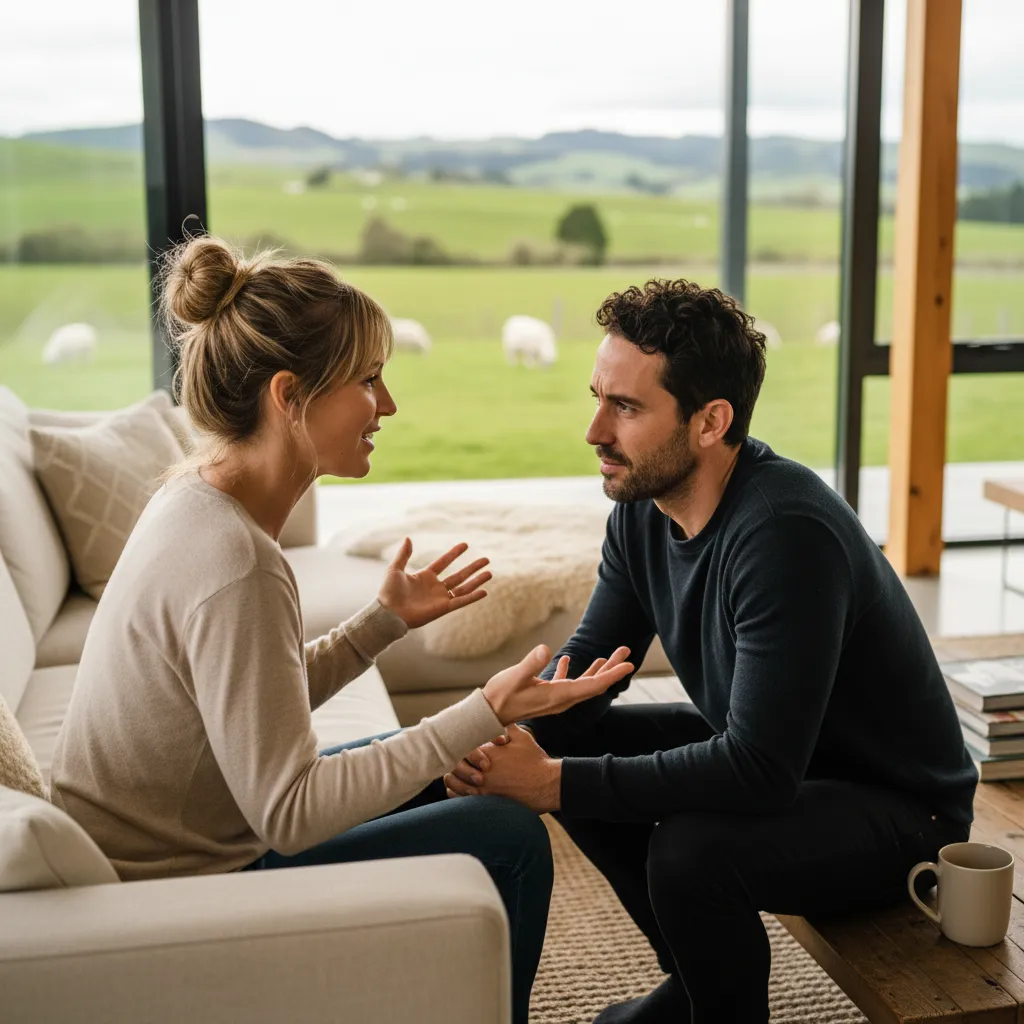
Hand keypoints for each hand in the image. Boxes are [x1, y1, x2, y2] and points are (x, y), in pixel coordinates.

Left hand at [377, 538, 490, 628]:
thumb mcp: (395, 569)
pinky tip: (484, 591)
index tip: (466, 545)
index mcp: (425, 576)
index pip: (444, 562)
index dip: (454, 554)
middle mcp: (435, 587)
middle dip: (472, 567)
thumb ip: (403, 554)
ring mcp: (440, 598)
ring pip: (463, 587)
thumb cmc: (388, 592)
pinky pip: (461, 601)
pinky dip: (472, 597)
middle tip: (486, 559)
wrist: (388, 613)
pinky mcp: (443, 608)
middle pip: (458, 575)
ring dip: (476, 580)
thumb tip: (408, 538)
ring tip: (490, 573)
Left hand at [445, 725, 560, 812]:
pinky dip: (457, 792)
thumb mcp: (522, 737)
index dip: (462, 746)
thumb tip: (500, 717)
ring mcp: (482, 788)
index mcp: (486, 753)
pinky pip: (461, 798)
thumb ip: (506, 727)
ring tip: (457, 775)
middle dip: (456, 761)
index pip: (461, 747)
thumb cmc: (535, 761)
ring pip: (453, 782)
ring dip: (454, 777)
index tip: (468, 747)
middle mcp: (480, 771)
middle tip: (461, 760)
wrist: (546, 784)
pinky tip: (461, 788)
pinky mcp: (486, 802)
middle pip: (454, 764)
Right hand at [481, 646, 632, 725]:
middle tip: (625, 651)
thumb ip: (531, 664)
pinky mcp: (545, 696)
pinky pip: (565, 684)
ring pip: (583, 684)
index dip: (612, 675)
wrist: (487, 715)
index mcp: (558, 696)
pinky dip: (571, 672)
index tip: (629, 665)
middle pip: (593, 685)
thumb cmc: (499, 697)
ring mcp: (554, 699)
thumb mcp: (514, 677)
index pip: (592, 686)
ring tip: (609, 656)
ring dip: (597, 670)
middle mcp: (561, 700)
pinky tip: (567, 660)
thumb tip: (545, 648)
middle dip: (611, 668)